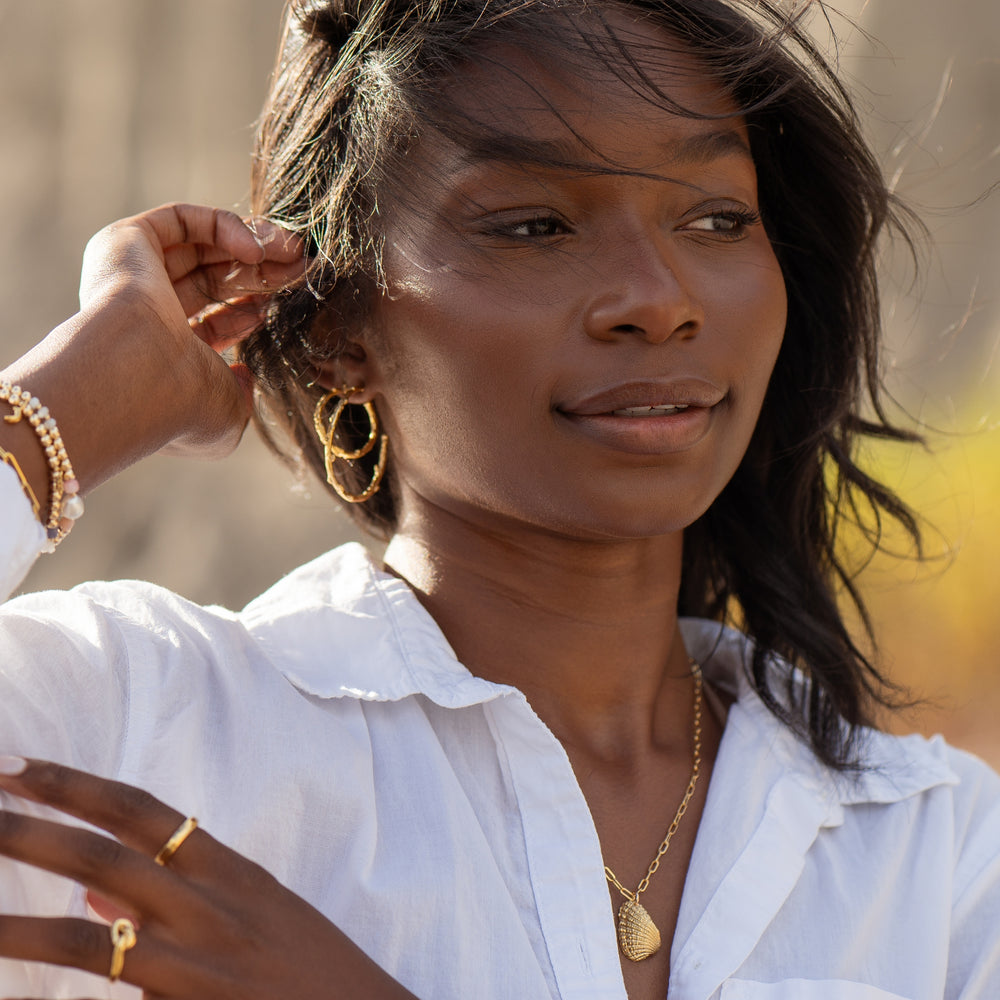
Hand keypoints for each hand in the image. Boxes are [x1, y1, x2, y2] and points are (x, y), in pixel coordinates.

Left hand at [0, 759, 415, 999]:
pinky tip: (16, 990)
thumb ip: (178, 894)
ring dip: (14, 921)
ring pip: (87, 933)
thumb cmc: (312, 970)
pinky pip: (112, 994)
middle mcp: (208, 905)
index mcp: (229, 870)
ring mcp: (196, 963)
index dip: (73, 784)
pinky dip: (61, 983)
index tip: (18, 763)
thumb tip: (87, 888)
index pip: (138, 809)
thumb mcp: (256, 914)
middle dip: (26, 826)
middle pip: (102, 854)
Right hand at [76, 203, 304, 461]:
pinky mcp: (125, 242)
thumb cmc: (184, 407)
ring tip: (295, 251)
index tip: (288, 303)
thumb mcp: (229, 415)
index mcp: (162, 359)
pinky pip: (181, 221)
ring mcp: (131, 279)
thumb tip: (244, 374)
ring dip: (254, 246)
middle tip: (305, 267)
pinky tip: (256, 249)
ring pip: (201, 249)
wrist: (140, 379)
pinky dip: (223, 226)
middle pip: (212, 281)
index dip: (253, 309)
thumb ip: (240, 396)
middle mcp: (143, 317)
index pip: (213, 324)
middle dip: (263, 274)